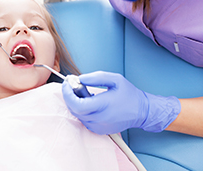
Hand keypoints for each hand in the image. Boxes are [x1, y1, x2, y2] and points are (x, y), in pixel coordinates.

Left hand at [62, 71, 180, 134]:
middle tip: (74, 85)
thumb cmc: (129, 94)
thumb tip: (80, 79)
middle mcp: (99, 118)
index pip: (76, 104)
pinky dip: (82, 111)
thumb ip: (96, 77)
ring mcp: (99, 126)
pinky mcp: (99, 130)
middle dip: (70, 96)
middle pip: (74, 110)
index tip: (67, 84)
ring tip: (85, 93)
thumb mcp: (115, 79)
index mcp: (103, 105)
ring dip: (76, 103)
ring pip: (78, 115)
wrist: (142, 112)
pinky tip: (90, 103)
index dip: (67, 94)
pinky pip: (84, 120)